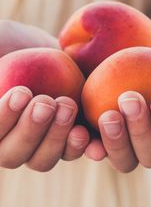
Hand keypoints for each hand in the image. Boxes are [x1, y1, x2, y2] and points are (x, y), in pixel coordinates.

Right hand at [0, 20, 89, 170]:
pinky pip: (71, 152)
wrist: (45, 52)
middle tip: (46, 102)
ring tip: (68, 106)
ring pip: (43, 159)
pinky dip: (80, 148)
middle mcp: (12, 141)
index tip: (21, 92)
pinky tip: (87, 135)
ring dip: (56, 138)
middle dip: (30, 130)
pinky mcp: (66, 139)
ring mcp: (41, 143)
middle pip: (15, 154)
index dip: (4, 118)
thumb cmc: (14, 47)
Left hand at [85, 40, 150, 171]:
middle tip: (130, 100)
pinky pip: (96, 151)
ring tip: (108, 115)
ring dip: (117, 142)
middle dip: (143, 131)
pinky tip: (83, 136)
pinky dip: (91, 147)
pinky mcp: (100, 141)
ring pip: (125, 161)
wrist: (120, 54)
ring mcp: (125, 146)